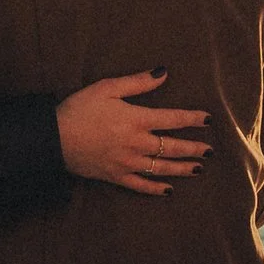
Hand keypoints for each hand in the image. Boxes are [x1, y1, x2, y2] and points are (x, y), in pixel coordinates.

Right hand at [57, 70, 211, 195]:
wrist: (54, 138)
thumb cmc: (79, 109)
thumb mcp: (106, 88)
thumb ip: (137, 82)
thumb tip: (163, 73)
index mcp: (137, 119)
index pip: (173, 119)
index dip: (193, 119)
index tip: (208, 120)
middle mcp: (138, 143)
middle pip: (173, 147)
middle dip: (194, 148)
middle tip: (210, 150)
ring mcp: (128, 163)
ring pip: (163, 168)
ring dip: (183, 169)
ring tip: (198, 169)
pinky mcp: (116, 176)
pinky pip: (142, 185)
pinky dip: (156, 189)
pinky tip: (169, 190)